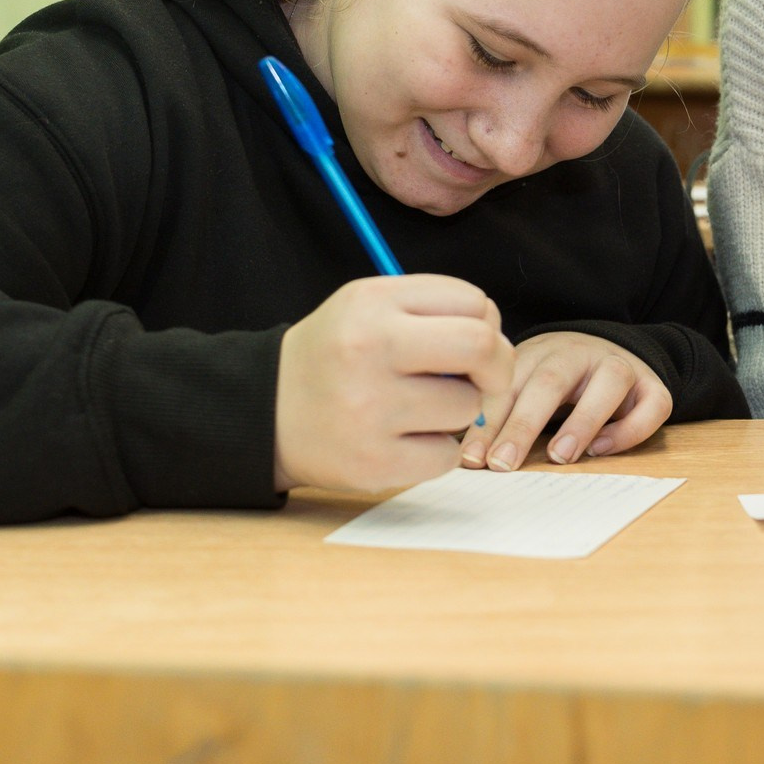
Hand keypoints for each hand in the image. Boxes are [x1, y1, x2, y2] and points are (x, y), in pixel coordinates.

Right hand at [273, 274, 510, 493]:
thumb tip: (497, 338)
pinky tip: (404, 440)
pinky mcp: (373, 461)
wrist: (265, 412)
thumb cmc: (335, 356)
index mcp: (372, 304)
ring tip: (418, 409)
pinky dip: (436, 451)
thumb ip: (432, 308)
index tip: (476, 343)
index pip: (473, 301)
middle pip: (482, 348)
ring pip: (466, 407)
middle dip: (498, 366)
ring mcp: (371, 409)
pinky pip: (446, 456)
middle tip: (484, 379)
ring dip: (456, 411)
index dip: (488, 324)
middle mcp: (370, 350)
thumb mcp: (368, 306)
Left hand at [459, 331, 673, 470]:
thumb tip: (453, 451)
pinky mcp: (653, 385)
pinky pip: (653, 404)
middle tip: (502, 463)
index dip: (487, 422)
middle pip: (550, 381)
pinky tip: (602, 449)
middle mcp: (578, 354)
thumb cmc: (552, 379)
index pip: (508, 385)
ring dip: (583, 420)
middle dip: (523, 424)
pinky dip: (630, 429)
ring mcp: (619, 366)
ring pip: (609, 382)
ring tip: (558, 457)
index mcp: (537, 353)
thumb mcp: (520, 384)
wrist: (608, 347)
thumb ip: (496, 411)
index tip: (471, 458)